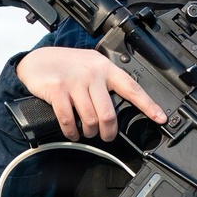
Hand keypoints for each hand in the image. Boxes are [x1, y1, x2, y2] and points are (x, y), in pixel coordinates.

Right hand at [15, 47, 165, 141]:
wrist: (36, 60)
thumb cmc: (66, 67)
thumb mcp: (91, 67)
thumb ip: (105, 83)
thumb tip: (119, 109)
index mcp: (106, 68)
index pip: (132, 88)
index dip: (148, 105)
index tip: (160, 118)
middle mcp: (93, 73)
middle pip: (109, 113)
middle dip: (109, 132)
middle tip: (106, 136)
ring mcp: (75, 81)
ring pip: (90, 119)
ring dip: (89, 132)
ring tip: (86, 132)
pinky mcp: (57, 89)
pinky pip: (68, 119)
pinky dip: (71, 131)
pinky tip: (72, 133)